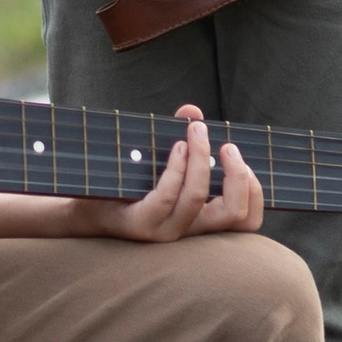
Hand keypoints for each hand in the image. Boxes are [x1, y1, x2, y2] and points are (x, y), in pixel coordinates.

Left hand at [84, 106, 265, 240]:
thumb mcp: (160, 159)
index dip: (256, 190)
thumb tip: (192, 111)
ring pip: (199, 198)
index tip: (242, 157)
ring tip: (195, 132)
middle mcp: (190, 230)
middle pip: (236, 214)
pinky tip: (175, 146)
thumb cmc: (129, 181)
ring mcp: (166, 231)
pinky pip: (168, 196)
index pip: (248, 220)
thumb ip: (180, 137)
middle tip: (227, 146)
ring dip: (201, 159)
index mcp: (203, 219)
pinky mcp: (142, 225)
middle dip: (238, 176)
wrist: (85, 206)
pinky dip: (176, 168)